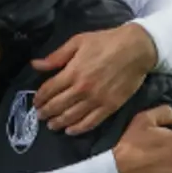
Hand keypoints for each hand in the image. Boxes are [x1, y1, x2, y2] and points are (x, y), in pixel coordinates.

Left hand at [33, 24, 156, 134]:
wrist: (136, 49)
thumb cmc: (106, 41)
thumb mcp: (78, 42)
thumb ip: (56, 56)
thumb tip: (35, 65)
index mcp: (72, 72)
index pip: (49, 90)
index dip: (39, 98)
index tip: (35, 102)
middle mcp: (82, 89)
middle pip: (57, 105)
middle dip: (45, 112)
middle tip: (39, 116)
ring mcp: (96, 100)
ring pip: (72, 116)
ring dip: (58, 122)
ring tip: (51, 125)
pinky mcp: (110, 107)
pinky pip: (91, 122)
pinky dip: (78, 128)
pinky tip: (70, 131)